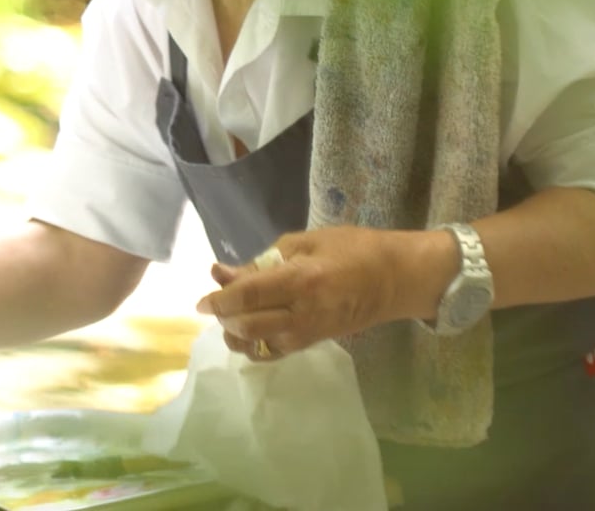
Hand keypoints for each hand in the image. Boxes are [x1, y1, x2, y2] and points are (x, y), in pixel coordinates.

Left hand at [195, 227, 442, 361]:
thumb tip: (223, 273)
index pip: (248, 295)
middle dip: (224, 318)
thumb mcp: (305, 242)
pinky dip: (254, 344)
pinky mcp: (313, 343)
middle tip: (216, 304)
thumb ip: (262, 260)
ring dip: (236, 334)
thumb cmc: (352, 249)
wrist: (395, 279)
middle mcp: (302, 312)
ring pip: (257, 345)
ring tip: (233, 315)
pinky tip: (250, 329)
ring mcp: (308, 333)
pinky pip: (274, 351)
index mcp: (301, 279)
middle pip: (247, 327)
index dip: (218, 300)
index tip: (200, 301)